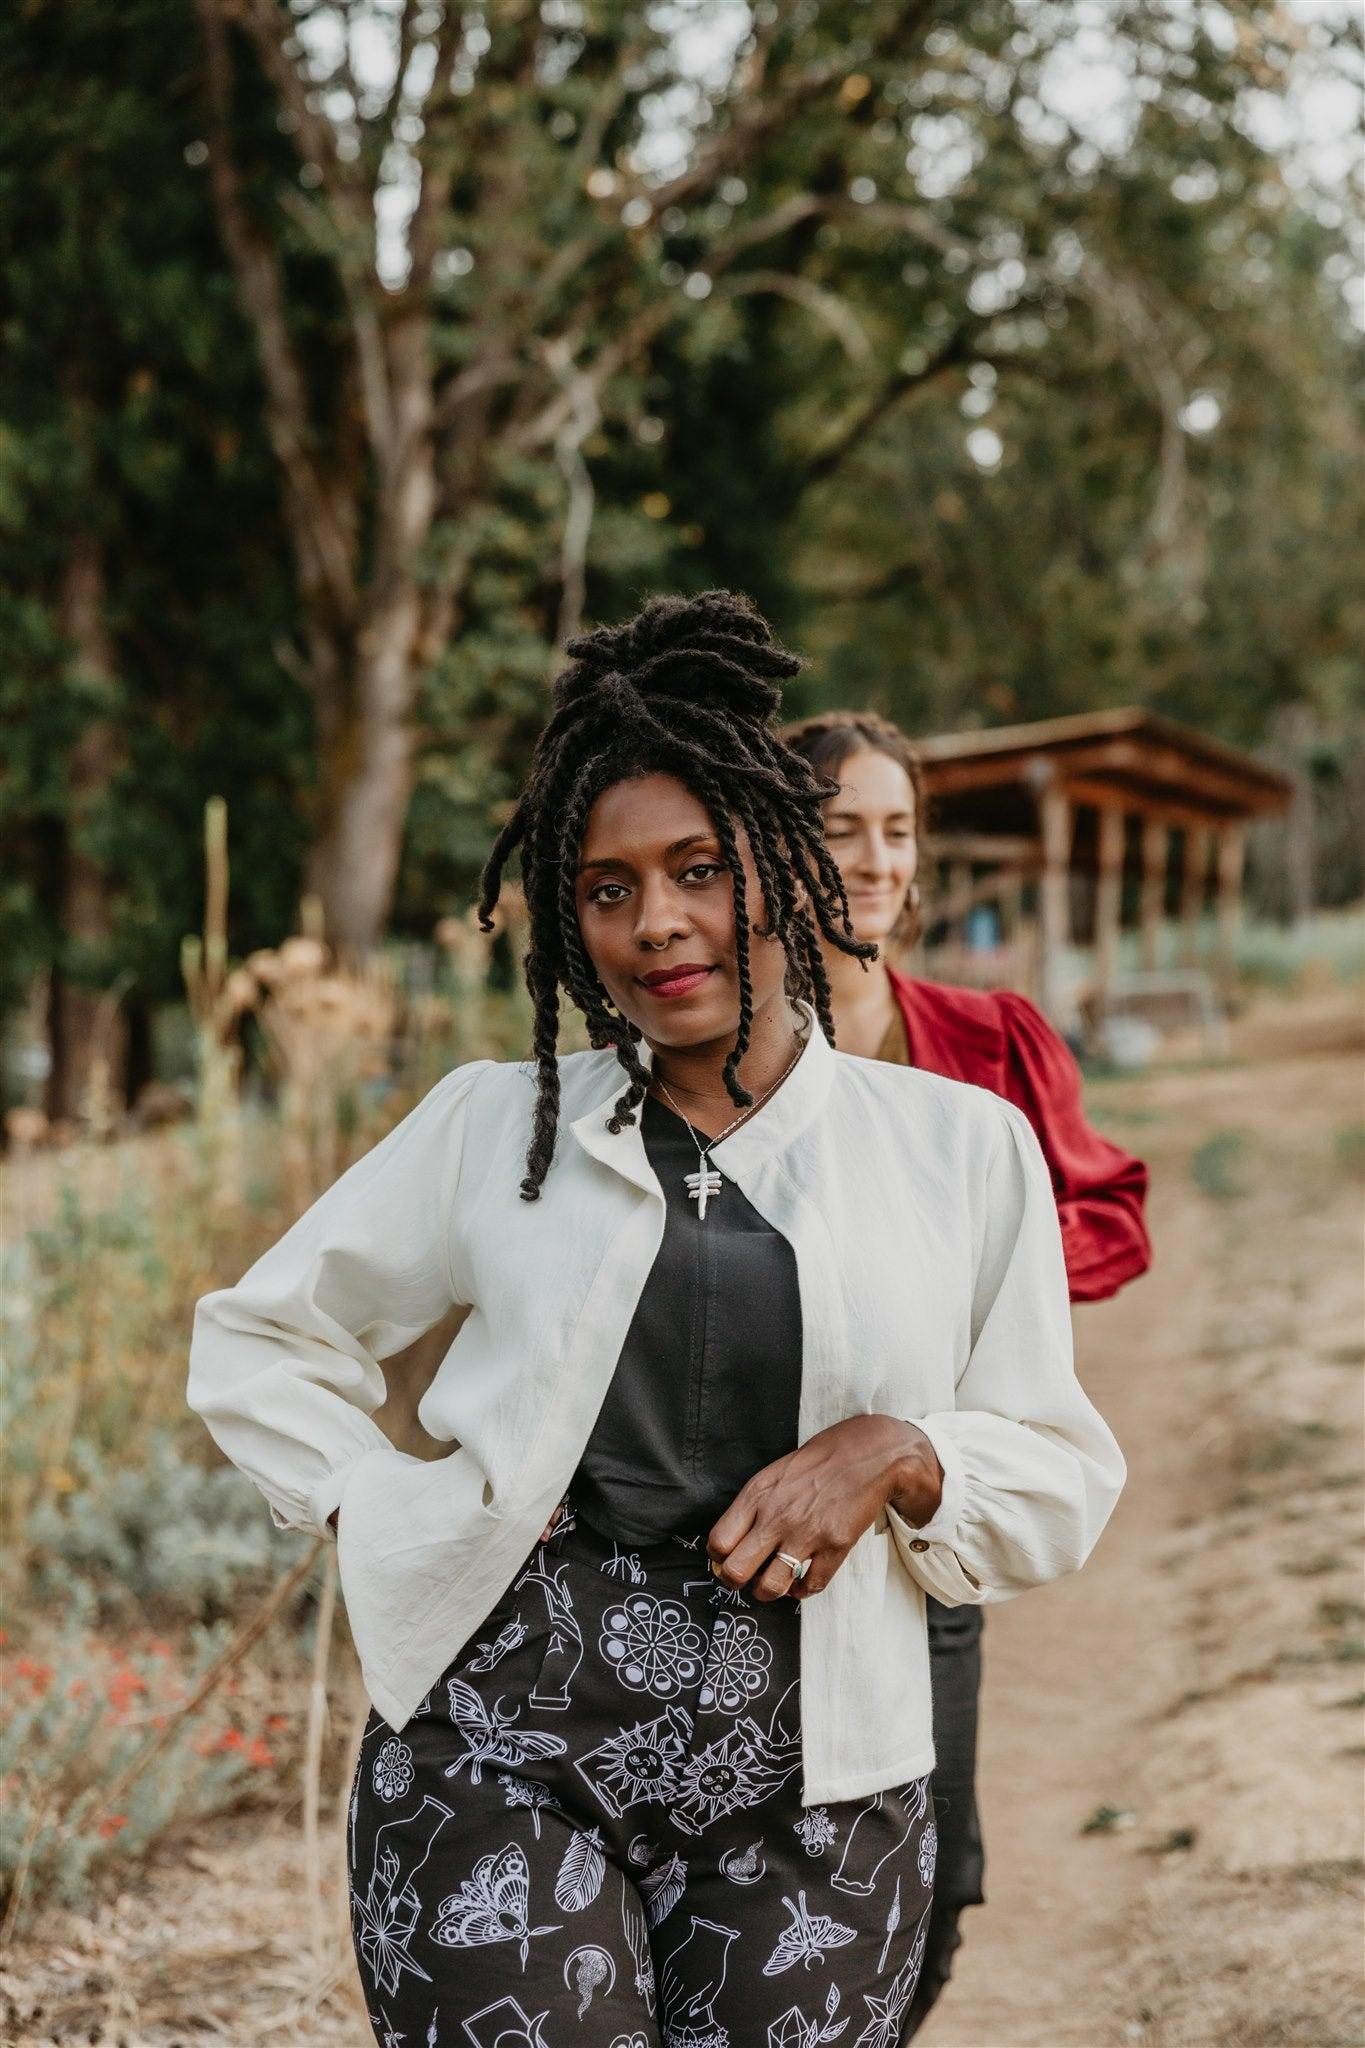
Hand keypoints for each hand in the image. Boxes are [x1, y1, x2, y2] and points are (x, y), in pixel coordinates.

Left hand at [707, 1415, 943, 1601]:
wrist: (866, 1456)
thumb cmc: (818, 1463)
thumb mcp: (773, 1474)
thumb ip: (752, 1506)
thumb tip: (732, 1542)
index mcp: (757, 1496)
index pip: (718, 1543)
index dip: (719, 1559)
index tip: (727, 1560)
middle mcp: (776, 1517)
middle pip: (735, 1572)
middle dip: (736, 1582)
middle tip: (746, 1577)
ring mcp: (806, 1534)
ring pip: (769, 1588)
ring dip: (768, 1592)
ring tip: (773, 1584)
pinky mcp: (834, 1547)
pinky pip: (810, 1586)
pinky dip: (802, 1591)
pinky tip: (800, 1582)